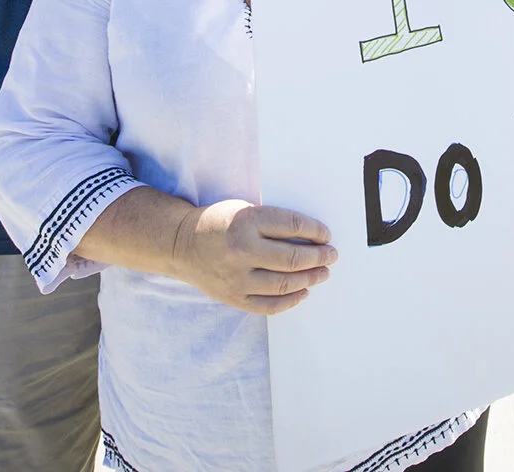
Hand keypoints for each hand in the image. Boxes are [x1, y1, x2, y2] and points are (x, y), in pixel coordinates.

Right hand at [173, 199, 335, 314]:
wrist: (181, 245)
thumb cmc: (218, 223)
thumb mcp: (243, 209)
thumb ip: (273, 222)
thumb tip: (312, 238)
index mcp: (245, 221)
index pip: (292, 226)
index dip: (316, 231)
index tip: (326, 235)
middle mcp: (241, 250)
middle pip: (293, 257)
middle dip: (319, 256)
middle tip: (331, 255)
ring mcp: (236, 278)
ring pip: (285, 283)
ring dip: (310, 278)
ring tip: (322, 273)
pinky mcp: (233, 297)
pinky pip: (269, 304)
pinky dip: (290, 300)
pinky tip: (303, 292)